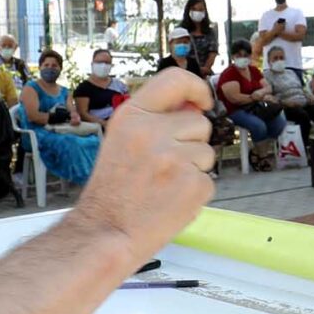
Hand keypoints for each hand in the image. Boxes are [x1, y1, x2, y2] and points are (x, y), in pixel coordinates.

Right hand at [71, 69, 215, 268]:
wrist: (106, 233)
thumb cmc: (113, 192)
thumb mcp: (123, 141)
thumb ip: (155, 120)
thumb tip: (195, 106)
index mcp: (132, 116)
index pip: (176, 80)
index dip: (196, 88)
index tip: (202, 101)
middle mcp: (153, 132)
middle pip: (199, 122)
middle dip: (191, 142)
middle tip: (163, 167)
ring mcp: (176, 158)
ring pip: (207, 153)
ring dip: (193, 169)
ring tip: (163, 186)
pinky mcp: (194, 184)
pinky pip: (208, 180)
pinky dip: (195, 192)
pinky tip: (170, 201)